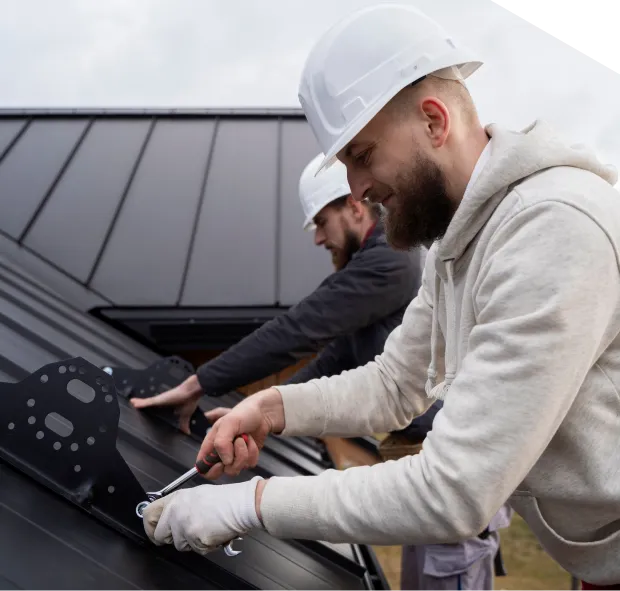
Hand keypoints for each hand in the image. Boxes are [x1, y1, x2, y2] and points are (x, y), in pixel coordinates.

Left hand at [130, 375, 201, 434]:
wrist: (192, 392)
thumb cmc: (190, 400)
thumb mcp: (185, 415)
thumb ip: (183, 423)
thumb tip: (187, 432)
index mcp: (168, 406)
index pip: (157, 410)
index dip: (151, 412)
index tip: (145, 416)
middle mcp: (162, 402)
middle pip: (149, 405)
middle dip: (142, 406)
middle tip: (134, 408)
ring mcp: (159, 400)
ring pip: (146, 403)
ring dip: (139, 404)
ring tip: (131, 404)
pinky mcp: (159, 399)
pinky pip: (147, 402)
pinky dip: (140, 403)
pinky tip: (133, 402)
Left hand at [143, 477, 264, 554]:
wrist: (242, 505)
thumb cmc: (226, 499)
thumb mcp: (197, 495)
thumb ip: (180, 506)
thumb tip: (169, 518)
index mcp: (176, 498)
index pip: (149, 514)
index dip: (150, 526)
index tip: (155, 531)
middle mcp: (176, 511)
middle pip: (160, 535)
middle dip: (173, 538)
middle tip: (187, 533)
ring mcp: (185, 526)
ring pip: (179, 545)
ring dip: (191, 542)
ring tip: (206, 528)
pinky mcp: (195, 539)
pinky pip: (196, 550)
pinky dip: (205, 546)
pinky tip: (213, 533)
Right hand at [197, 388, 284, 479]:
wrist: (262, 413)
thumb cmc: (243, 414)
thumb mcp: (228, 423)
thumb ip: (221, 442)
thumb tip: (225, 461)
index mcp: (211, 444)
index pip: (202, 466)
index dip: (210, 470)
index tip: (221, 463)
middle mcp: (221, 452)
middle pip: (222, 471)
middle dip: (233, 459)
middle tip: (238, 442)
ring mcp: (234, 456)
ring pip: (237, 468)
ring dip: (244, 452)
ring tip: (245, 438)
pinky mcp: (246, 458)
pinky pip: (249, 465)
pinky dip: (253, 453)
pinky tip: (252, 441)